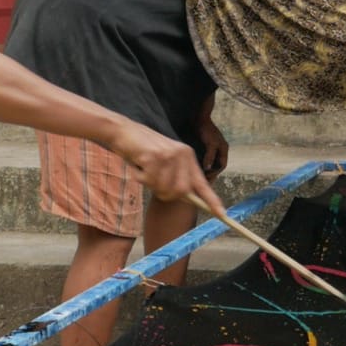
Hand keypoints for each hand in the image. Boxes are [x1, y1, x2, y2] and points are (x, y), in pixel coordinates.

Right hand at [108, 121, 225, 215]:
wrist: (123, 131)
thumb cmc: (142, 150)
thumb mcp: (164, 161)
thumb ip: (176, 177)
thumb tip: (188, 197)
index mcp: (187, 156)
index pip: (202, 183)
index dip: (212, 201)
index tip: (222, 215)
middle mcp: (182, 154)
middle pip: (181, 192)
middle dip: (166, 194)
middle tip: (152, 182)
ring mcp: (169, 155)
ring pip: (164, 189)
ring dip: (151, 185)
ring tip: (144, 169)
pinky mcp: (155, 156)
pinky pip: (150, 181)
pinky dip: (140, 178)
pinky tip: (138, 165)